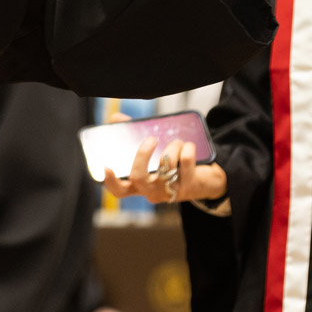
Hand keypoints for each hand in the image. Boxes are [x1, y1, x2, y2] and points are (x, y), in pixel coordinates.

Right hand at [103, 136, 226, 203]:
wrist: (204, 181)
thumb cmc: (171, 166)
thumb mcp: (152, 156)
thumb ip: (131, 137)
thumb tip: (115, 119)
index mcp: (139, 186)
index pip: (119, 191)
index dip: (111, 181)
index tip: (107, 167)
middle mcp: (152, 192)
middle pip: (138, 178)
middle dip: (142, 154)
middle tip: (151, 139)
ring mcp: (170, 191)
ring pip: (166, 165)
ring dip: (172, 146)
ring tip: (177, 142)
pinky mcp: (189, 186)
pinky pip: (186, 161)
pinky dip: (187, 148)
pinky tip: (188, 146)